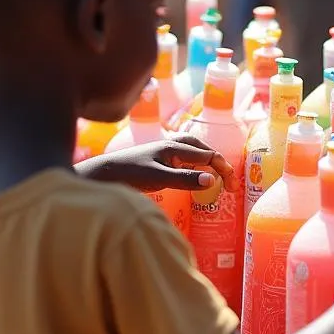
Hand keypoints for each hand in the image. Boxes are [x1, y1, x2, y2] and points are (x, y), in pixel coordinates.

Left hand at [78, 135, 238, 192]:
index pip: (208, 155)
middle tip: (229, 183)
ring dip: (208, 161)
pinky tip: (194, 173)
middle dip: (219, 163)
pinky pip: (184, 157)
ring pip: (194, 151)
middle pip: (203, 149)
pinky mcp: (157, 159)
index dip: (223, 170)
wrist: (102, 173)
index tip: (232, 188)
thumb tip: (213, 180)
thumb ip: (185, 179)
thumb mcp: (159, 177)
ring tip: (217, 175)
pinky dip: (195, 164)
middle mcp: (172, 145)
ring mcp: (164, 151)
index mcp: (175, 146)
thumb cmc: (128, 174)